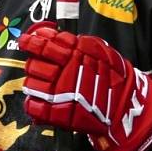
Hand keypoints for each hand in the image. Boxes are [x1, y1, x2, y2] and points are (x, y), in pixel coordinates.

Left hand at [19, 23, 151, 150]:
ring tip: (46, 86)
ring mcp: (59, 94)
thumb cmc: (113, 76)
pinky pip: (33, 106)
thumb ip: (74, 42)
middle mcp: (64, 72)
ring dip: (35, 84)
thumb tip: (48, 36)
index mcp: (73, 54)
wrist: (126, 106)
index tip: (26, 40)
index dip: (31, 41)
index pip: (43, 44)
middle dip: (35, 65)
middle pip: (33, 64)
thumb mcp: (97, 49)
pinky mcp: (56, 114)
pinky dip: (34, 103)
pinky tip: (41, 102)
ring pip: (31, 84)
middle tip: (44, 68)